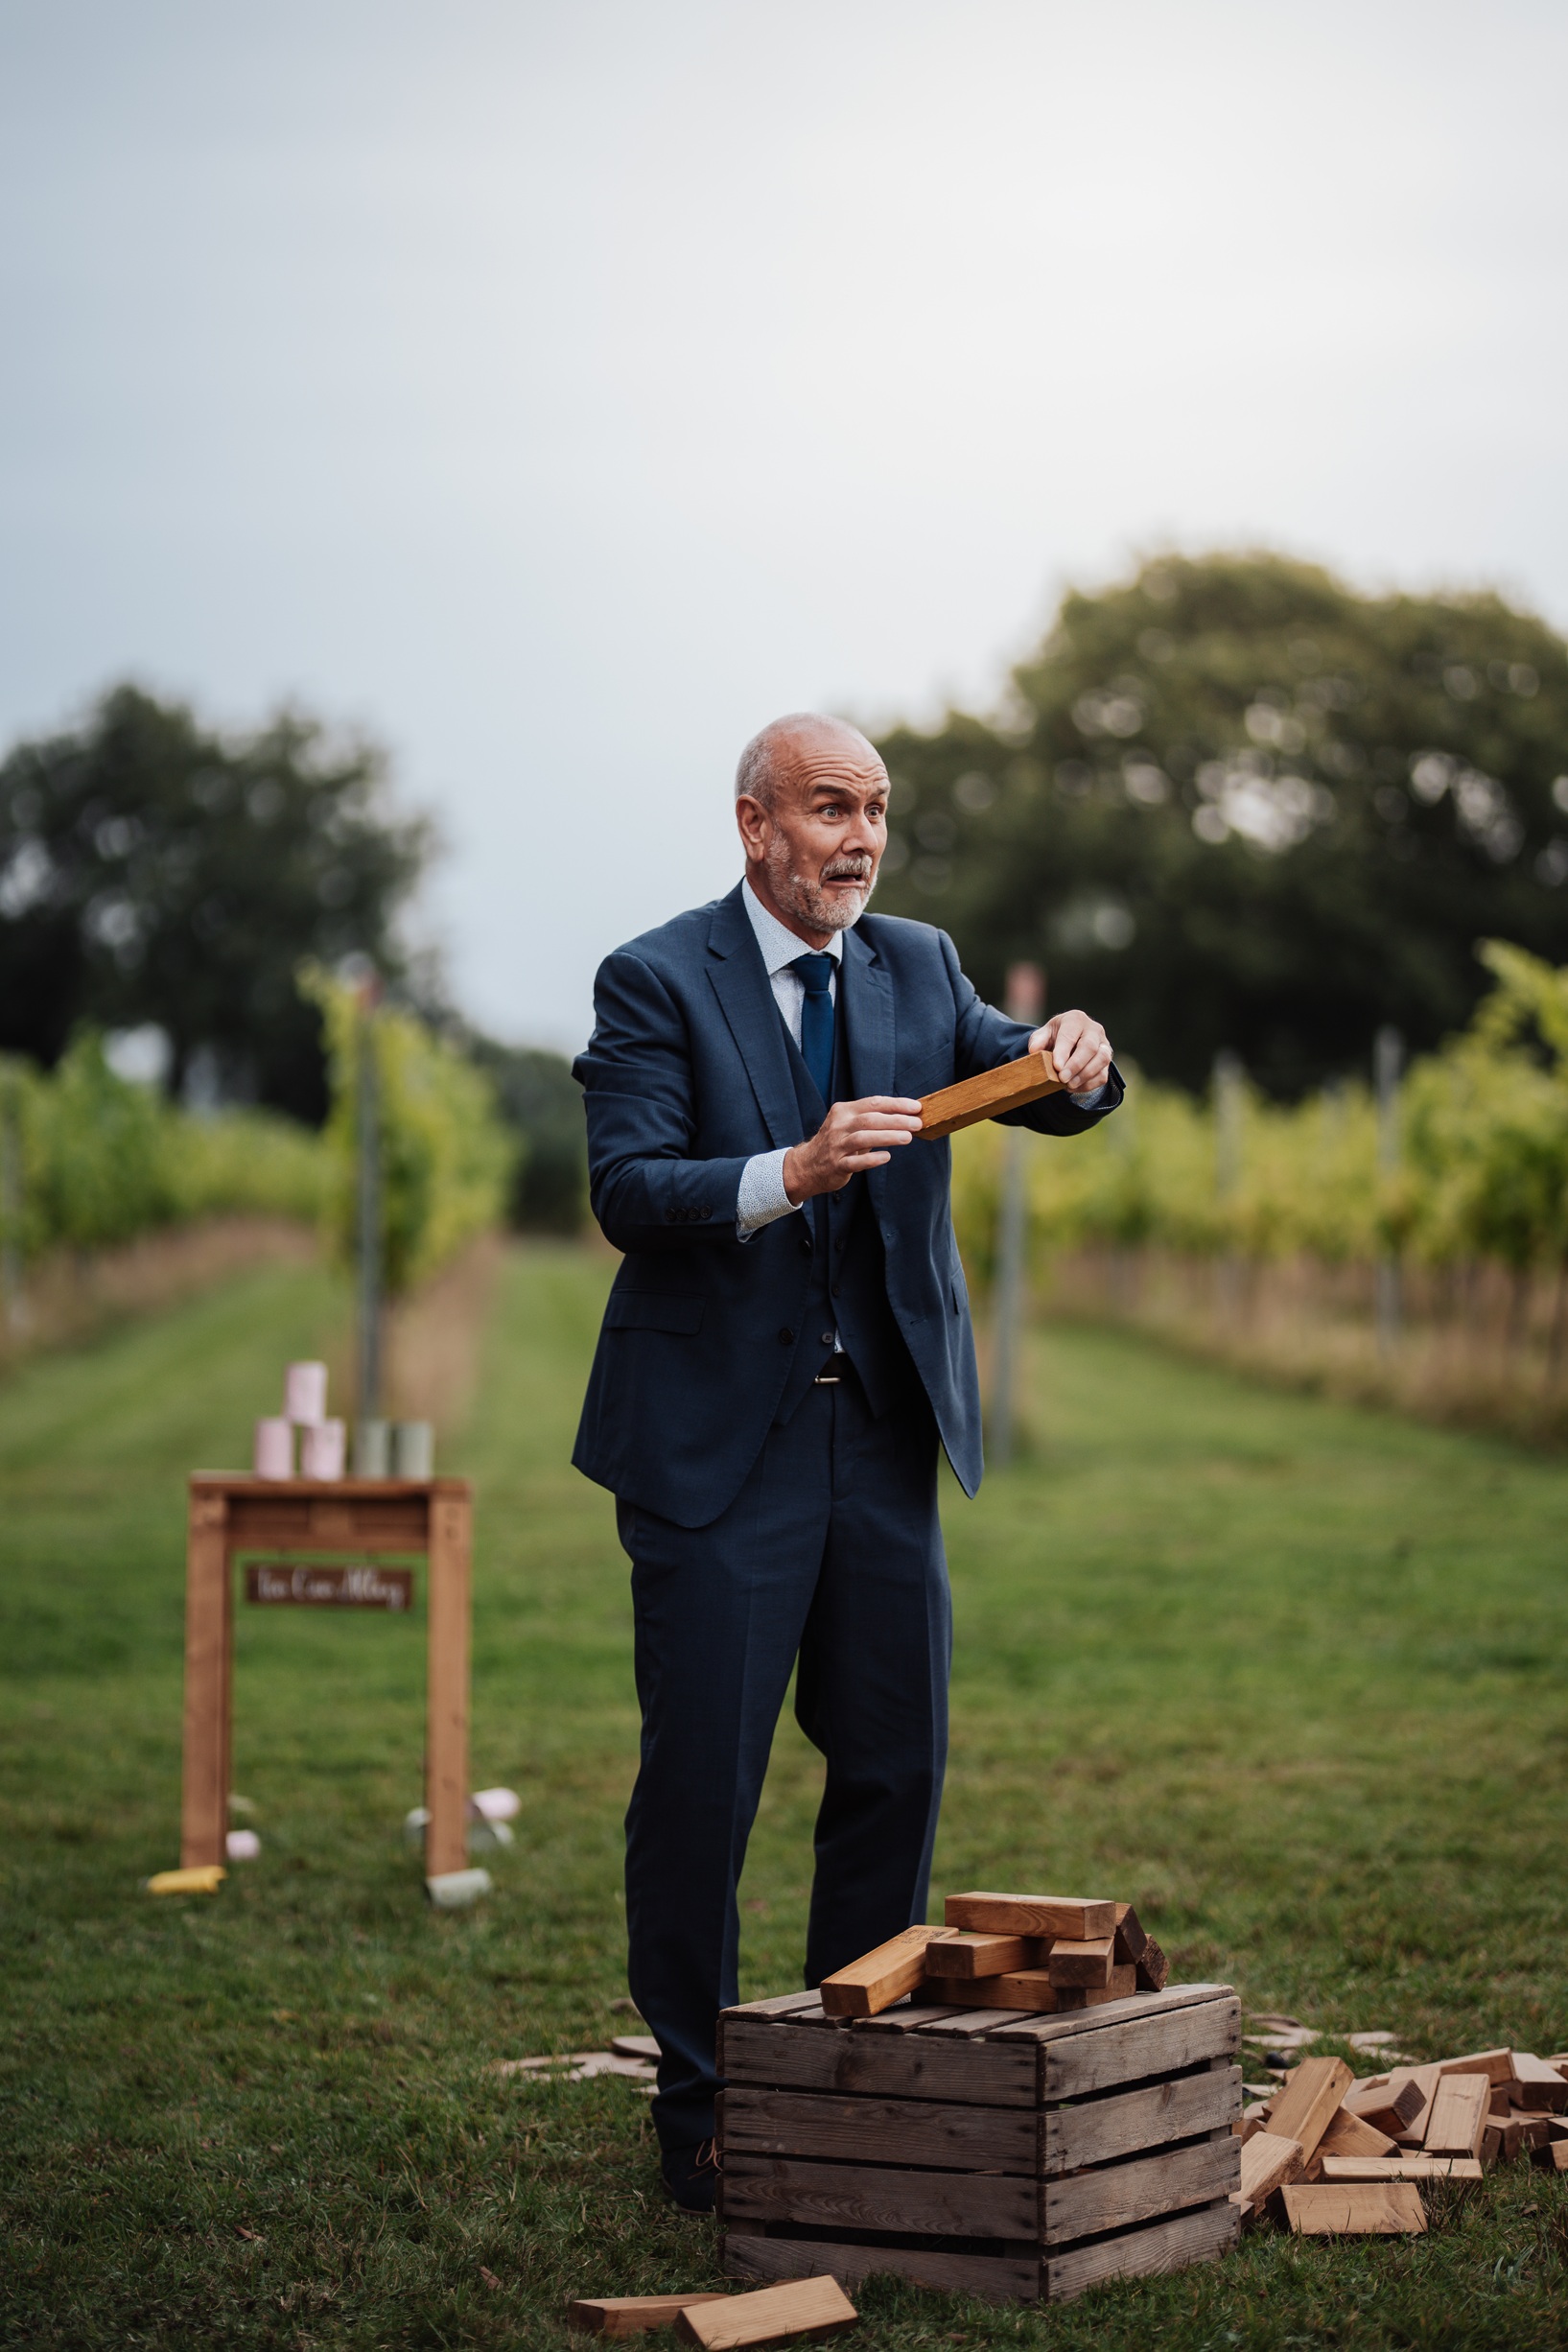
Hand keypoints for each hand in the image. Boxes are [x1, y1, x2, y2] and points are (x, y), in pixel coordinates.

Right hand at [783, 1095, 923, 1201]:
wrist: (807, 1165)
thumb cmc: (837, 1143)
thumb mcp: (849, 1125)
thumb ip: (872, 1119)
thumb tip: (905, 1116)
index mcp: (843, 1111)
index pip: (873, 1103)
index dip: (896, 1104)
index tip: (916, 1107)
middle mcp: (839, 1126)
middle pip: (870, 1119)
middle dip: (896, 1120)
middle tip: (917, 1123)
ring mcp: (836, 1146)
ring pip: (864, 1138)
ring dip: (888, 1136)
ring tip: (908, 1137)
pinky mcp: (837, 1165)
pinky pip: (856, 1161)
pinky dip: (873, 1158)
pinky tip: (887, 1157)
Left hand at [1030, 1011, 1111, 1094]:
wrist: (1070, 1041)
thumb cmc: (1055, 1037)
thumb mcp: (1044, 1035)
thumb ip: (1038, 1041)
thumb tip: (1034, 1050)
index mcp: (1076, 1019)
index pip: (1071, 1035)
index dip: (1063, 1052)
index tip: (1056, 1067)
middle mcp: (1094, 1029)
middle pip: (1089, 1047)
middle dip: (1076, 1065)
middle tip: (1062, 1079)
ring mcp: (1104, 1045)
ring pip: (1102, 1059)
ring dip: (1085, 1075)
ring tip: (1069, 1085)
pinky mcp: (1107, 1061)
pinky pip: (1103, 1074)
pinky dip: (1089, 1084)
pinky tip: (1074, 1087)